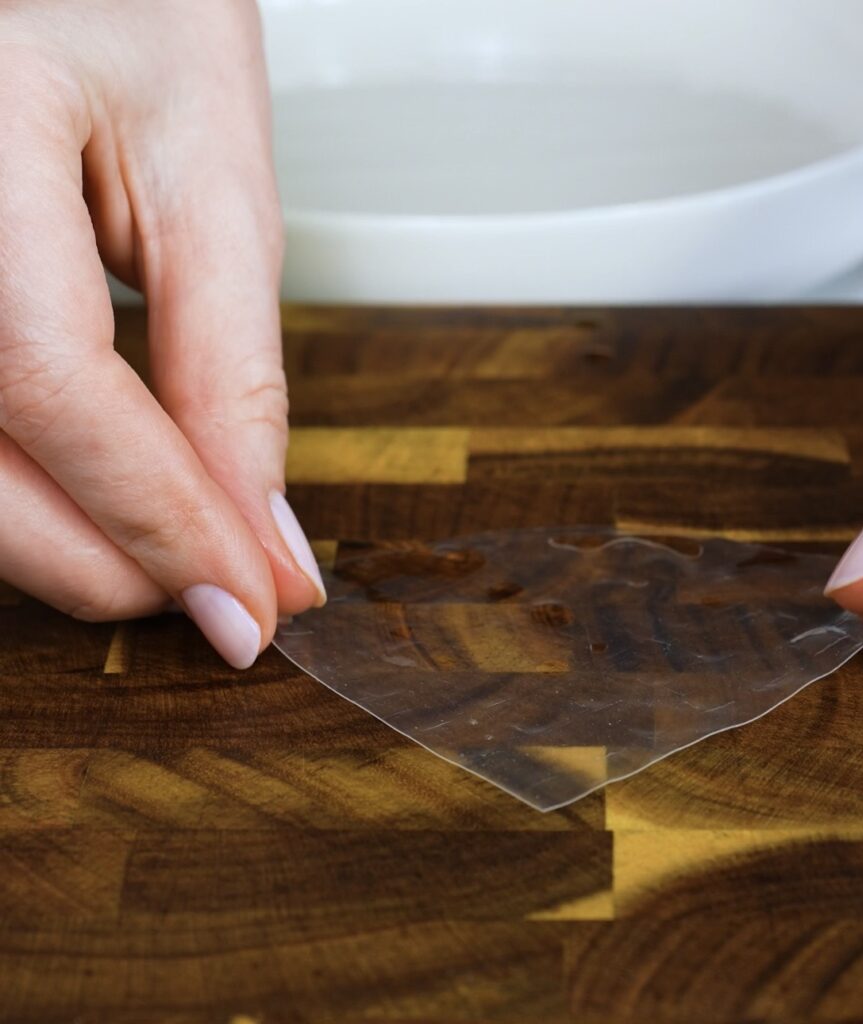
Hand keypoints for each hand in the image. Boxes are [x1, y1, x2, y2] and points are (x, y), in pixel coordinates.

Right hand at [0, 0, 324, 668]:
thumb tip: (259, 521)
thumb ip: (229, 359)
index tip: (255, 598)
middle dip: (111, 559)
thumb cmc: (135, 15)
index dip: (160, 513)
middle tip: (229, 592)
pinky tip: (102, 504)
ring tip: (177, 556)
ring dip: (64, 547)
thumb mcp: (210, 176)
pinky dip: (29, 492)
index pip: (48, 378)